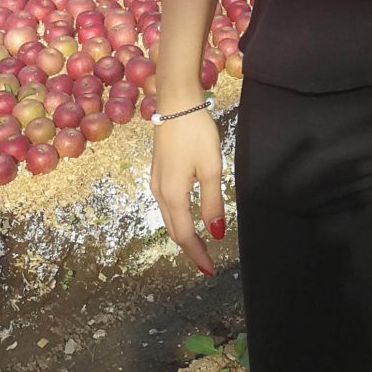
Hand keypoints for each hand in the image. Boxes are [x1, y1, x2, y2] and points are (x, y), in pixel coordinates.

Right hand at [149, 110, 226, 277]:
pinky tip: (188, 215)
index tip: (210, 269)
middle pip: (173, 229)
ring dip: (183, 233)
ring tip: (199, 244)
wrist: (176, 102)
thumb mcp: (211, 168)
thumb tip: (215, 232)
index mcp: (173, 194)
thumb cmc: (196, 133)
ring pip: (168, 217)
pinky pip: (167, 204)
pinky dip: (178, 217)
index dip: (197, 254)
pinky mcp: (158, 171)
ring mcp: (156, 181)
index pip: (184, 235)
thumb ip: (212, 202)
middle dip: (189, 248)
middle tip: (206, 262)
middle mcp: (160, 192)